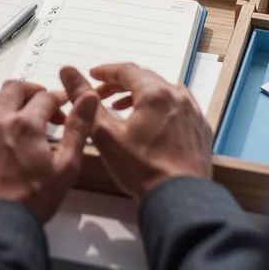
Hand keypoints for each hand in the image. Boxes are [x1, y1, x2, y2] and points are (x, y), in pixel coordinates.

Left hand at [0, 80, 98, 222]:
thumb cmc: (32, 201)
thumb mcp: (67, 166)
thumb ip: (79, 127)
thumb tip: (89, 98)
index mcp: (25, 124)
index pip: (45, 96)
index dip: (58, 100)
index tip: (62, 109)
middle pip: (14, 87)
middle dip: (31, 92)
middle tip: (40, 105)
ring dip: (0, 99)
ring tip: (11, 112)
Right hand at [60, 64, 212, 201]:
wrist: (180, 199)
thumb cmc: (141, 169)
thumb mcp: (105, 134)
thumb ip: (85, 99)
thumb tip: (67, 72)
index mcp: (155, 92)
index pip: (126, 70)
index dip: (106, 71)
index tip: (92, 75)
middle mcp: (177, 95)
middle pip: (145, 79)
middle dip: (120, 84)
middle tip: (101, 95)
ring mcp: (192, 111)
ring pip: (162, 92)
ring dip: (140, 95)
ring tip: (121, 109)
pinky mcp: (200, 127)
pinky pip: (177, 107)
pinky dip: (159, 108)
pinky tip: (150, 122)